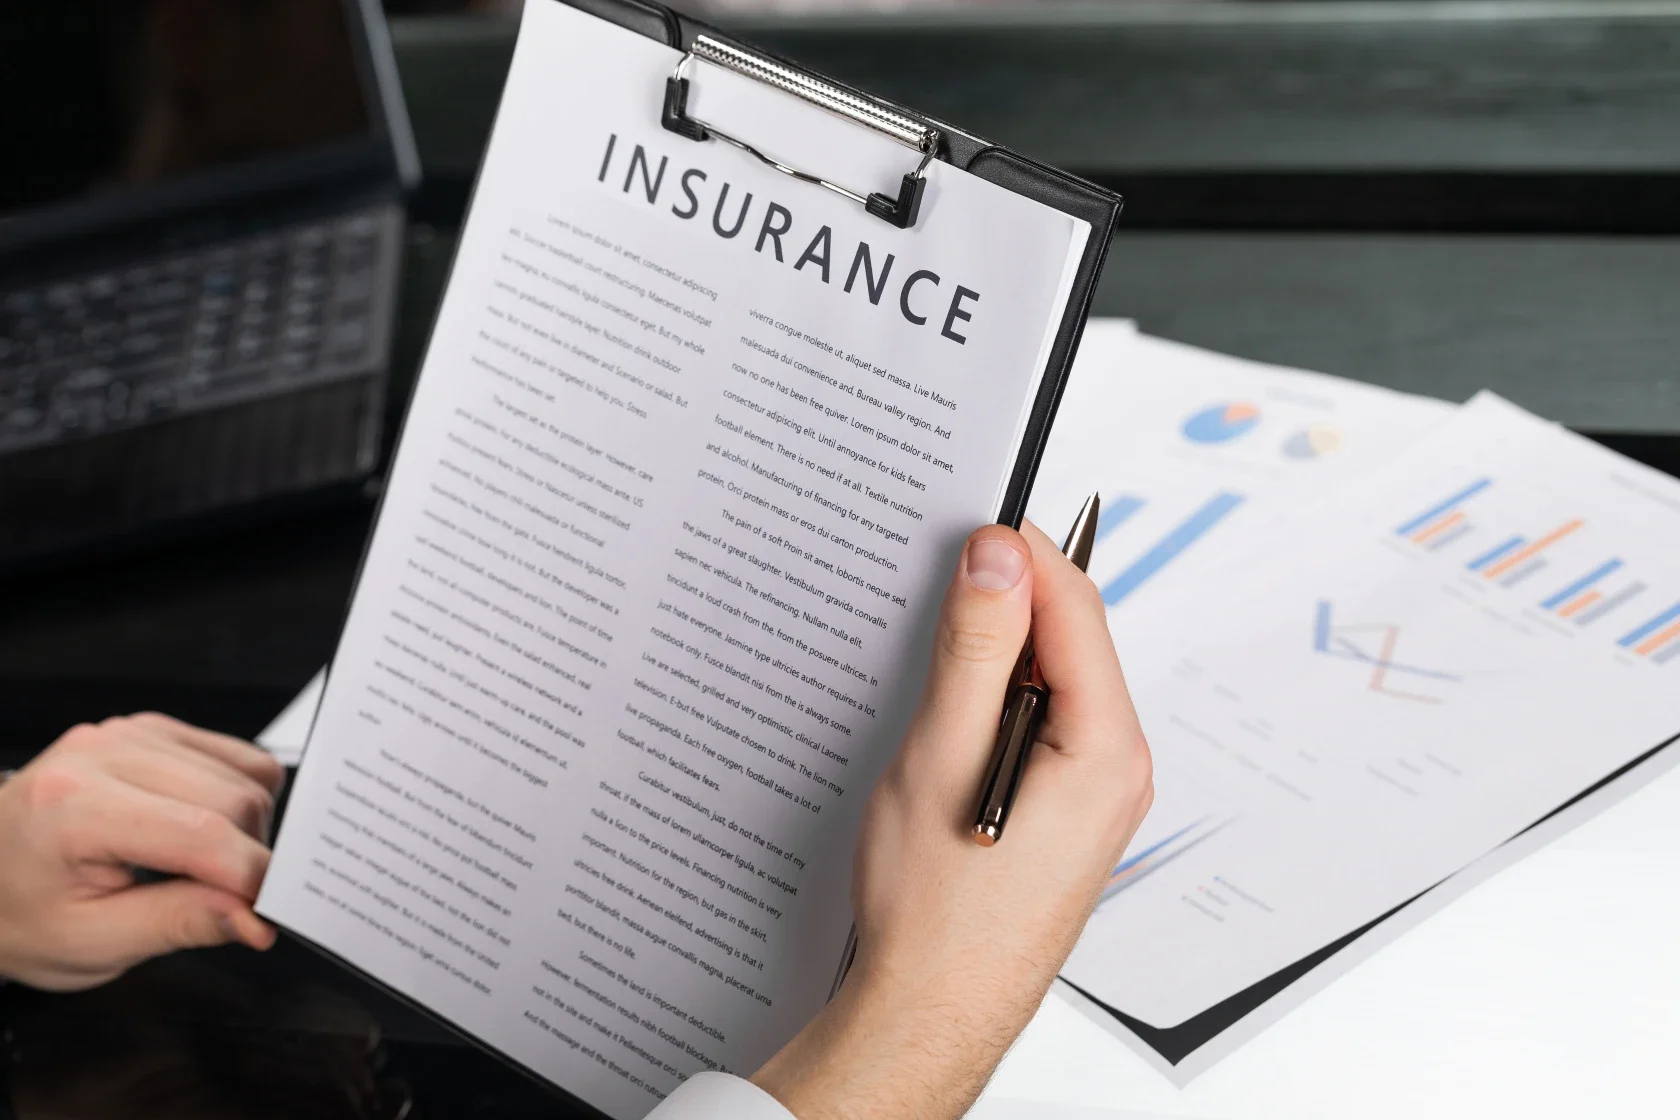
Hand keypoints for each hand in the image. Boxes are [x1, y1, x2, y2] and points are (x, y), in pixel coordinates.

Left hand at [0, 713, 284, 989]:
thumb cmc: (22, 912)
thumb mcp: (91, 943)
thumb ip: (179, 924)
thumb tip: (253, 918)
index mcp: (74, 806)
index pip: (201, 834)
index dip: (250, 880)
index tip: (266, 916)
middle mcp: (103, 753)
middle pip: (235, 799)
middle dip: (250, 858)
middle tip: (228, 902)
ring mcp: (130, 734)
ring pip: (247, 775)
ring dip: (249, 830)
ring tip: (203, 867)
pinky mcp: (154, 730)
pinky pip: (239, 756)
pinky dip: (244, 798)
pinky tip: (205, 829)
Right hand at [751, 522, 1152, 1118]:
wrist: (933, 1011)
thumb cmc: (936, 906)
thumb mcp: (944, 755)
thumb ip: (979, 648)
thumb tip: (1001, 552)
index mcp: (1107, 745)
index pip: (1075, 605)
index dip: (1020, 549)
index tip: (962, 516)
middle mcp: (1119, 764)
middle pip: (1071, 636)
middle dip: (1007, 596)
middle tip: (934, 573)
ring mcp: (1097, 790)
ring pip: (1053, 677)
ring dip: (998, 648)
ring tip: (932, 643)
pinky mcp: (1066, 808)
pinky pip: (1043, 719)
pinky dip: (1000, 694)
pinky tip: (950, 706)